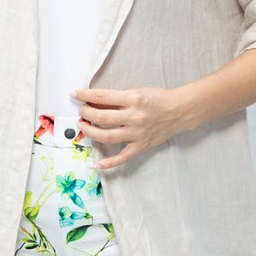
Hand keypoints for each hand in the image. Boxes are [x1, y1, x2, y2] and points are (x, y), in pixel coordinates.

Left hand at [70, 85, 186, 169]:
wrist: (180, 111)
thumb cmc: (158, 99)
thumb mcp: (137, 91)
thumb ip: (117, 98)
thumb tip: (95, 101)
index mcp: (133, 99)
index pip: (102, 96)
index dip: (85, 95)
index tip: (75, 94)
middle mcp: (134, 117)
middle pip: (101, 117)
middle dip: (85, 113)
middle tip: (81, 112)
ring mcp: (137, 133)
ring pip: (107, 136)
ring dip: (90, 132)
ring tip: (84, 127)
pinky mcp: (141, 146)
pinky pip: (122, 158)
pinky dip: (108, 163)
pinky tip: (95, 164)